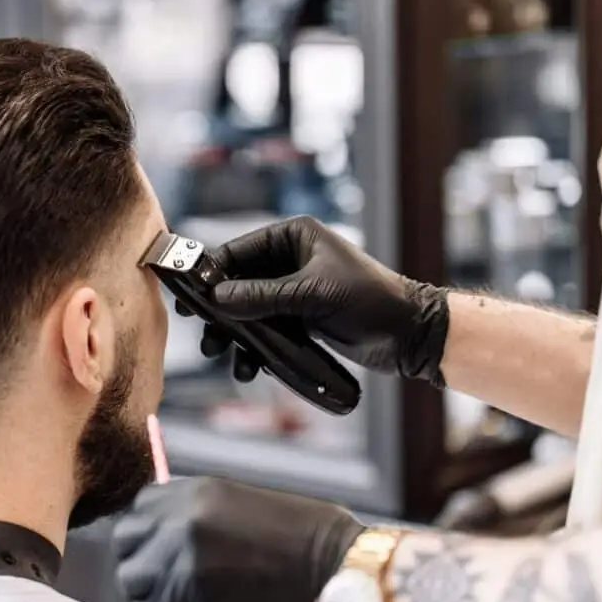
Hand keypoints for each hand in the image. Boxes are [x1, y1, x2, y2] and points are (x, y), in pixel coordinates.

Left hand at [112, 477, 364, 601]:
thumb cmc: (311, 540)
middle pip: (126, 540)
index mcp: (196, 491)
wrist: (341, 575)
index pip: (141, 506)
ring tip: (178, 600)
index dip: (150, 529)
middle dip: (142, 557)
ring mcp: (178, 562)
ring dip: (148, 591)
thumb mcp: (247, 504)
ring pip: (130, 579)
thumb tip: (167, 534)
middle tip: (166, 577)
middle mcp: (180, 521)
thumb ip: (201, 513)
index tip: (162, 546)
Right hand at [184, 216, 449, 386]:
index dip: (212, 273)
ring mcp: (294, 288)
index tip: (192, 298)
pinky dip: (255, 345)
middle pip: (238, 283)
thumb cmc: (371, 301)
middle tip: (205, 335)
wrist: (410, 335)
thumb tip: (218, 297)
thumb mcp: (313, 295)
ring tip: (224, 355)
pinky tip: (250, 365)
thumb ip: (263, 296)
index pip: (238, 250)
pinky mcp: (300, 316)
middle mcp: (290, 258)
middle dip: (221, 311)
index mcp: (294, 236)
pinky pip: (266, 327)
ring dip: (235, 334)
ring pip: (249, 309)